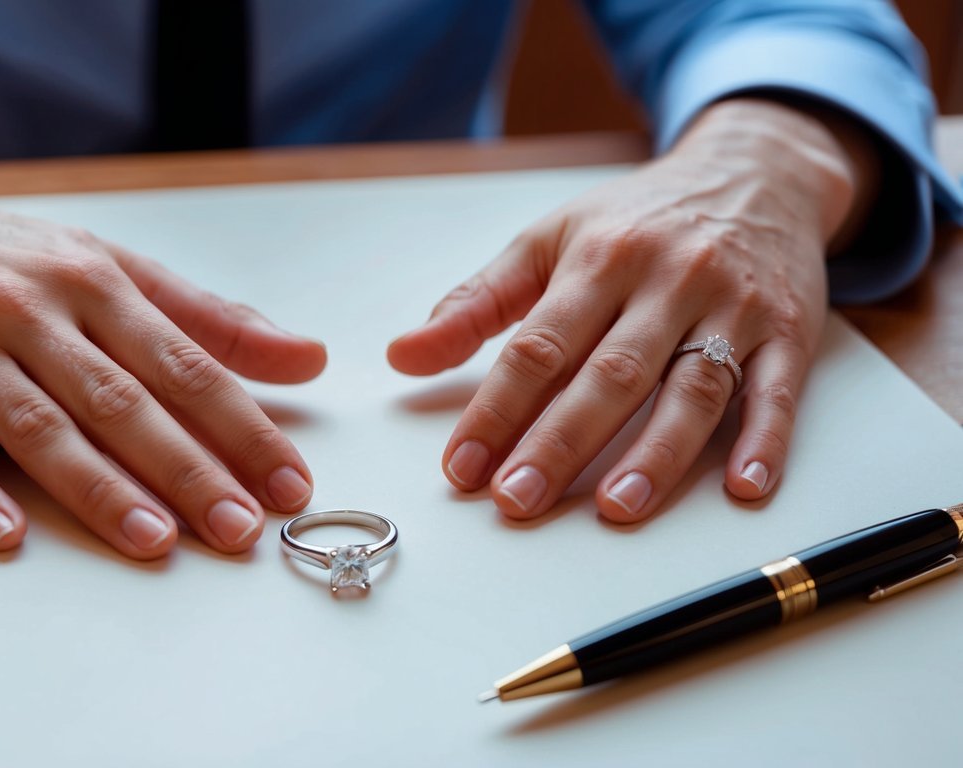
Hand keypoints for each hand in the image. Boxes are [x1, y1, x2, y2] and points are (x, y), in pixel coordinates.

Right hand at [0, 143, 325, 554]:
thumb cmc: (18, 261)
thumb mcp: (116, 268)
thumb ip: (212, 319)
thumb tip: (310, 357)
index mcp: (99, 284)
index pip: (186, 364)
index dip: (243, 427)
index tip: (289, 484)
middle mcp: (36, 313)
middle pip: (121, 400)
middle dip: (186, 468)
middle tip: (238, 528)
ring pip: (40, 425)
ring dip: (97, 487)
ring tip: (154, 540)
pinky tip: (6, 534)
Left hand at [388, 99, 875, 521]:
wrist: (756, 169)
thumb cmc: (637, 219)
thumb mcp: (548, 241)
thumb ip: (475, 302)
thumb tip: (402, 355)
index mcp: (599, 258)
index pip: (538, 344)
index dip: (496, 408)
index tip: (462, 467)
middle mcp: (667, 281)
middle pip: (610, 372)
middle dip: (560, 441)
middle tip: (517, 499)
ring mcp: (732, 307)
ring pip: (693, 387)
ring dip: (656, 453)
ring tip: (616, 508)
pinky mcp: (789, 331)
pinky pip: (779, 390)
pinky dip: (765, 440)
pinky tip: (743, 488)